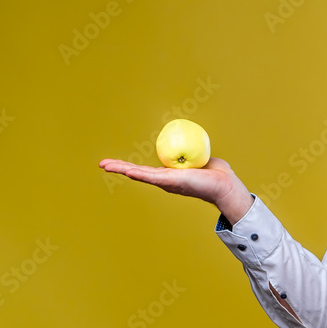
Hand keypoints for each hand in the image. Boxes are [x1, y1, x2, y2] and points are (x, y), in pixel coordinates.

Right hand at [98, 157, 254, 224]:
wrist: (224, 184)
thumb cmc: (215, 173)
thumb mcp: (199, 159)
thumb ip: (193, 153)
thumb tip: (191, 143)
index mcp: (169, 176)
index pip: (146, 170)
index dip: (131, 166)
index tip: (118, 163)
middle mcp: (165, 181)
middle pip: (137, 172)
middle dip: (119, 168)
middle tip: (102, 164)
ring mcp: (166, 182)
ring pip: (140, 174)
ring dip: (122, 169)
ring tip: (106, 166)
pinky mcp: (171, 182)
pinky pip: (151, 176)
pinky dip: (138, 173)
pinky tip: (127, 171)